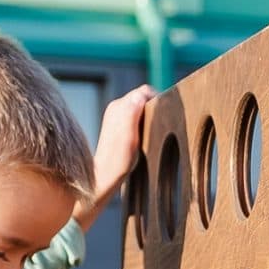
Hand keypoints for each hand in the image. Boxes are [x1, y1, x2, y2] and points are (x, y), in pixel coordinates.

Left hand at [80, 84, 156, 227]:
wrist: (104, 177)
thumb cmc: (118, 160)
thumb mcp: (130, 135)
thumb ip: (134, 111)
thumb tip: (142, 94)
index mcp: (120, 106)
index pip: (144, 92)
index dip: (157, 99)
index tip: (164, 114)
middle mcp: (116, 107)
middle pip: (141, 97)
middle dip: (152, 106)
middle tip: (159, 124)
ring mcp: (116, 115)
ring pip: (138, 106)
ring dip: (147, 115)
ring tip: (150, 132)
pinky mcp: (117, 124)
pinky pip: (134, 115)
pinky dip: (142, 122)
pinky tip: (142, 137)